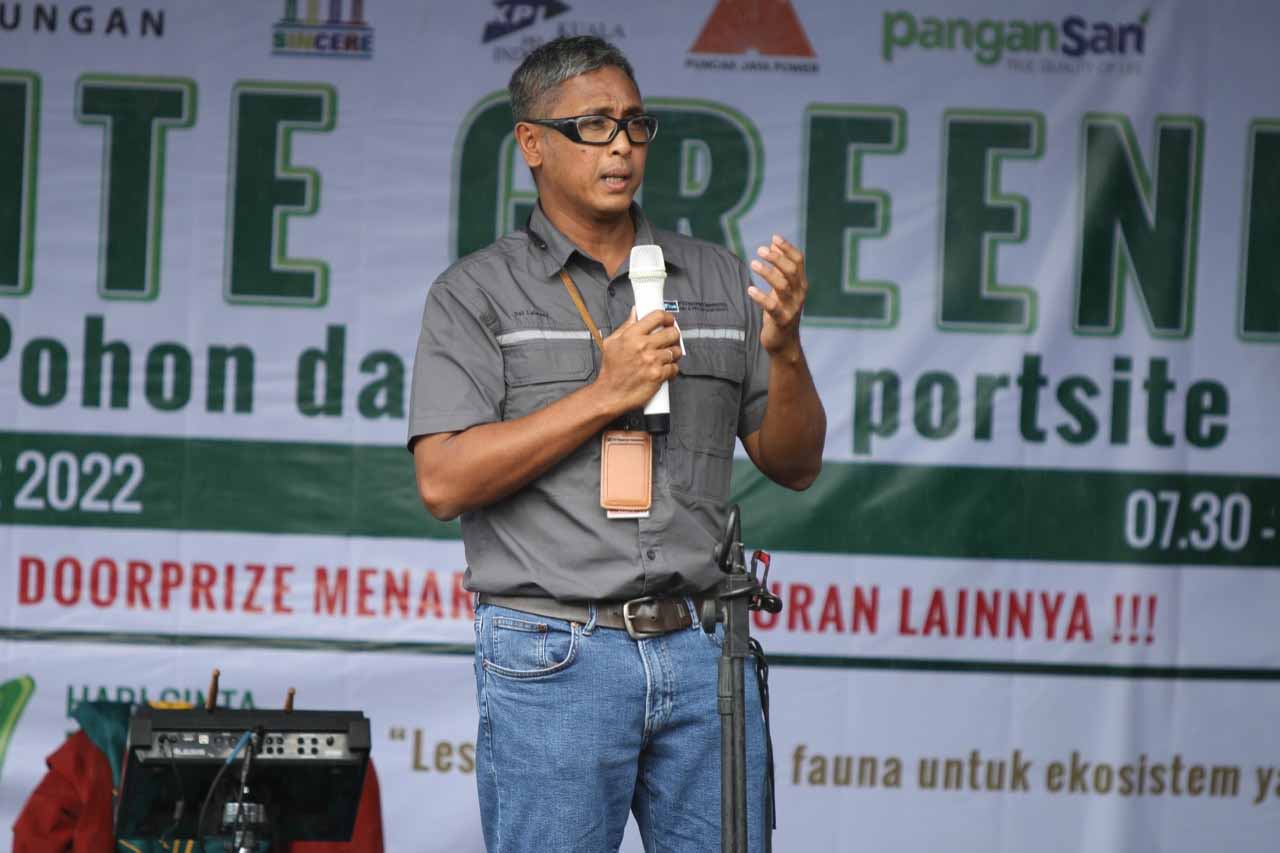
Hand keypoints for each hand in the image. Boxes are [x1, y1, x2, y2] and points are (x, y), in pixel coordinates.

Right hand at [593, 308, 682, 415]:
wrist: (610, 394)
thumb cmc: (611, 371)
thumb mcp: (611, 343)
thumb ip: (625, 326)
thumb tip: (635, 313)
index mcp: (632, 335)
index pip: (657, 316)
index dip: (667, 317)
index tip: (669, 320)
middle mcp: (643, 346)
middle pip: (671, 332)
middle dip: (674, 335)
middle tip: (671, 338)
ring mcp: (652, 361)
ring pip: (676, 351)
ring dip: (674, 353)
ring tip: (666, 356)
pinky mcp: (658, 375)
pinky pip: (675, 368)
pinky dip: (672, 369)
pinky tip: (664, 369)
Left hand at [748, 235, 807, 358]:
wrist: (784, 343)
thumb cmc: (781, 311)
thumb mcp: (781, 288)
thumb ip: (779, 267)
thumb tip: (773, 243)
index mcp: (800, 284)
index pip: (798, 261)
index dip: (787, 248)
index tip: (773, 238)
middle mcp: (799, 294)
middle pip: (791, 270)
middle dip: (776, 258)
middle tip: (759, 250)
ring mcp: (792, 307)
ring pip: (783, 285)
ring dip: (768, 273)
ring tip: (753, 264)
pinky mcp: (782, 320)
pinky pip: (772, 306)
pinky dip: (760, 296)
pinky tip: (750, 289)